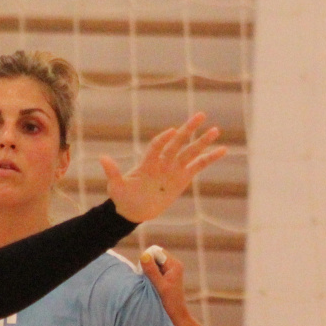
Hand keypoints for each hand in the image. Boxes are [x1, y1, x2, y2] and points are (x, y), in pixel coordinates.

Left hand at [101, 112, 226, 222]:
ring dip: (203, 142)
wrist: (134, 210)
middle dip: (189, 130)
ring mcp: (174, 169)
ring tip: (215, 129)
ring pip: (190, 152)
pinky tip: (223, 149)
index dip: (164, 139)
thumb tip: (102, 158)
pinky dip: (210, 158)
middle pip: (178, 143)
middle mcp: (163, 162)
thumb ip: (112, 173)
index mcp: (148, 162)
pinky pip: (198, 166)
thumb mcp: (115, 187)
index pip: (157, 146)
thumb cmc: (123, 197)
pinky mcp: (183, 178)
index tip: (172, 132)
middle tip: (201, 115)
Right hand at [139, 246, 192, 325]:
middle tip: (149, 280)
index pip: (155, 252)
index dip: (148, 260)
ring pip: (153, 264)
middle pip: (154, 256)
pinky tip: (152, 286)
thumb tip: (144, 255)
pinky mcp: (166, 276)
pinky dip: (150, 276)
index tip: (147, 274)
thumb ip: (151, 271)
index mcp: (174, 264)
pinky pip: (154, 270)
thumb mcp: (159, 286)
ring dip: (148, 272)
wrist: (176, 316)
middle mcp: (173, 264)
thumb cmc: (170, 303)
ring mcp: (170, 270)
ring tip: (151, 285)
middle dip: (147, 266)